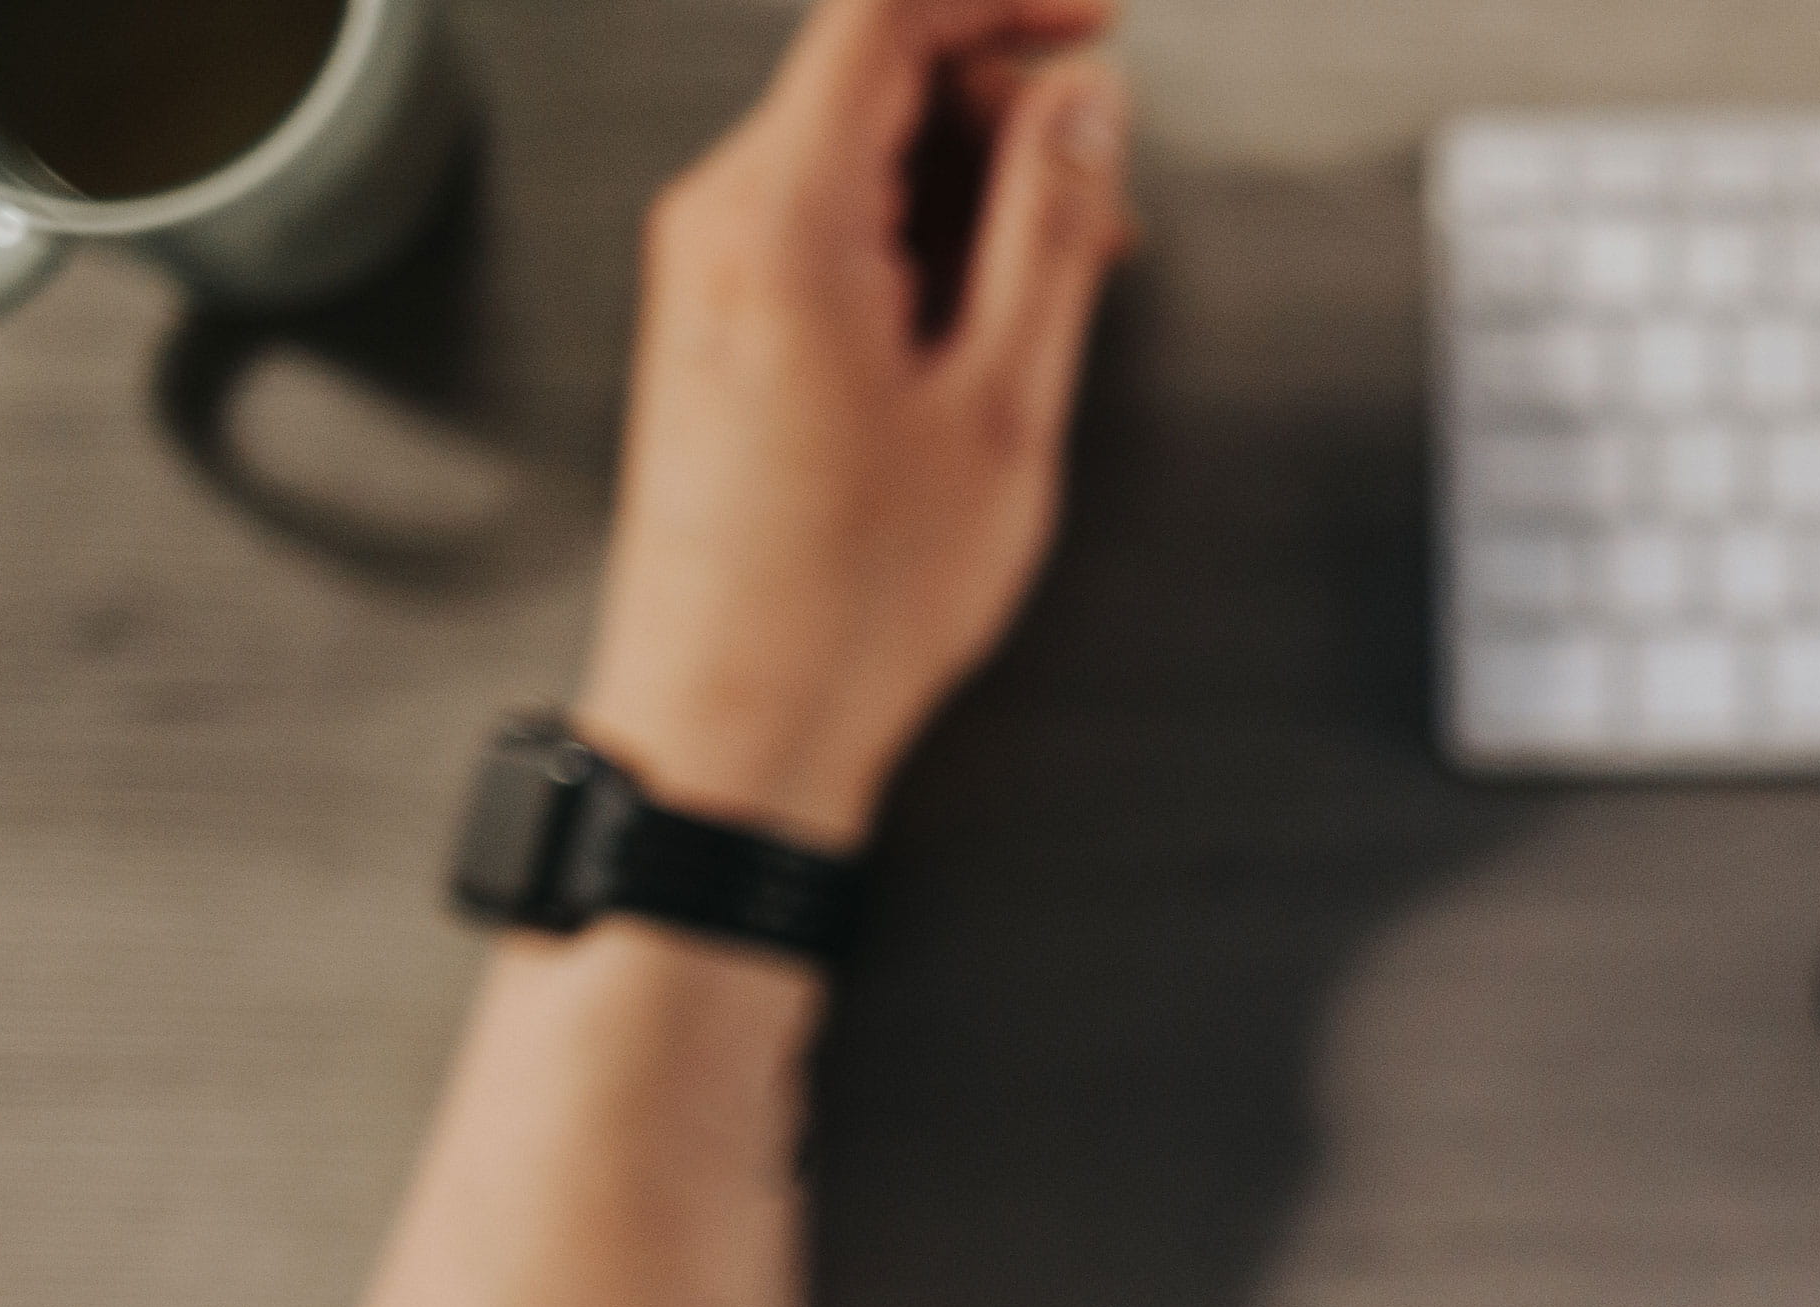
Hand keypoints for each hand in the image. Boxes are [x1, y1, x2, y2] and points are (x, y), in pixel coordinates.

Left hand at [572, 0, 1132, 852]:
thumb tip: (1081, 106)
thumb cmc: (850, 598)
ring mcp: (709, 274)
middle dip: (1008, 104)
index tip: (1098, 16)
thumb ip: (1049, 229)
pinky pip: (830, 219)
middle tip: (1109, 194)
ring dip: (976, 180)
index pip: (883, 16)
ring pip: (858, 149)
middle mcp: (720, 226)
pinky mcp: (721, 324)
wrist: (732, 722)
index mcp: (782, 220)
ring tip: (1067, 277)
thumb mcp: (1001, 401)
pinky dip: (925, 232)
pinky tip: (990, 317)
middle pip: (872, 74)